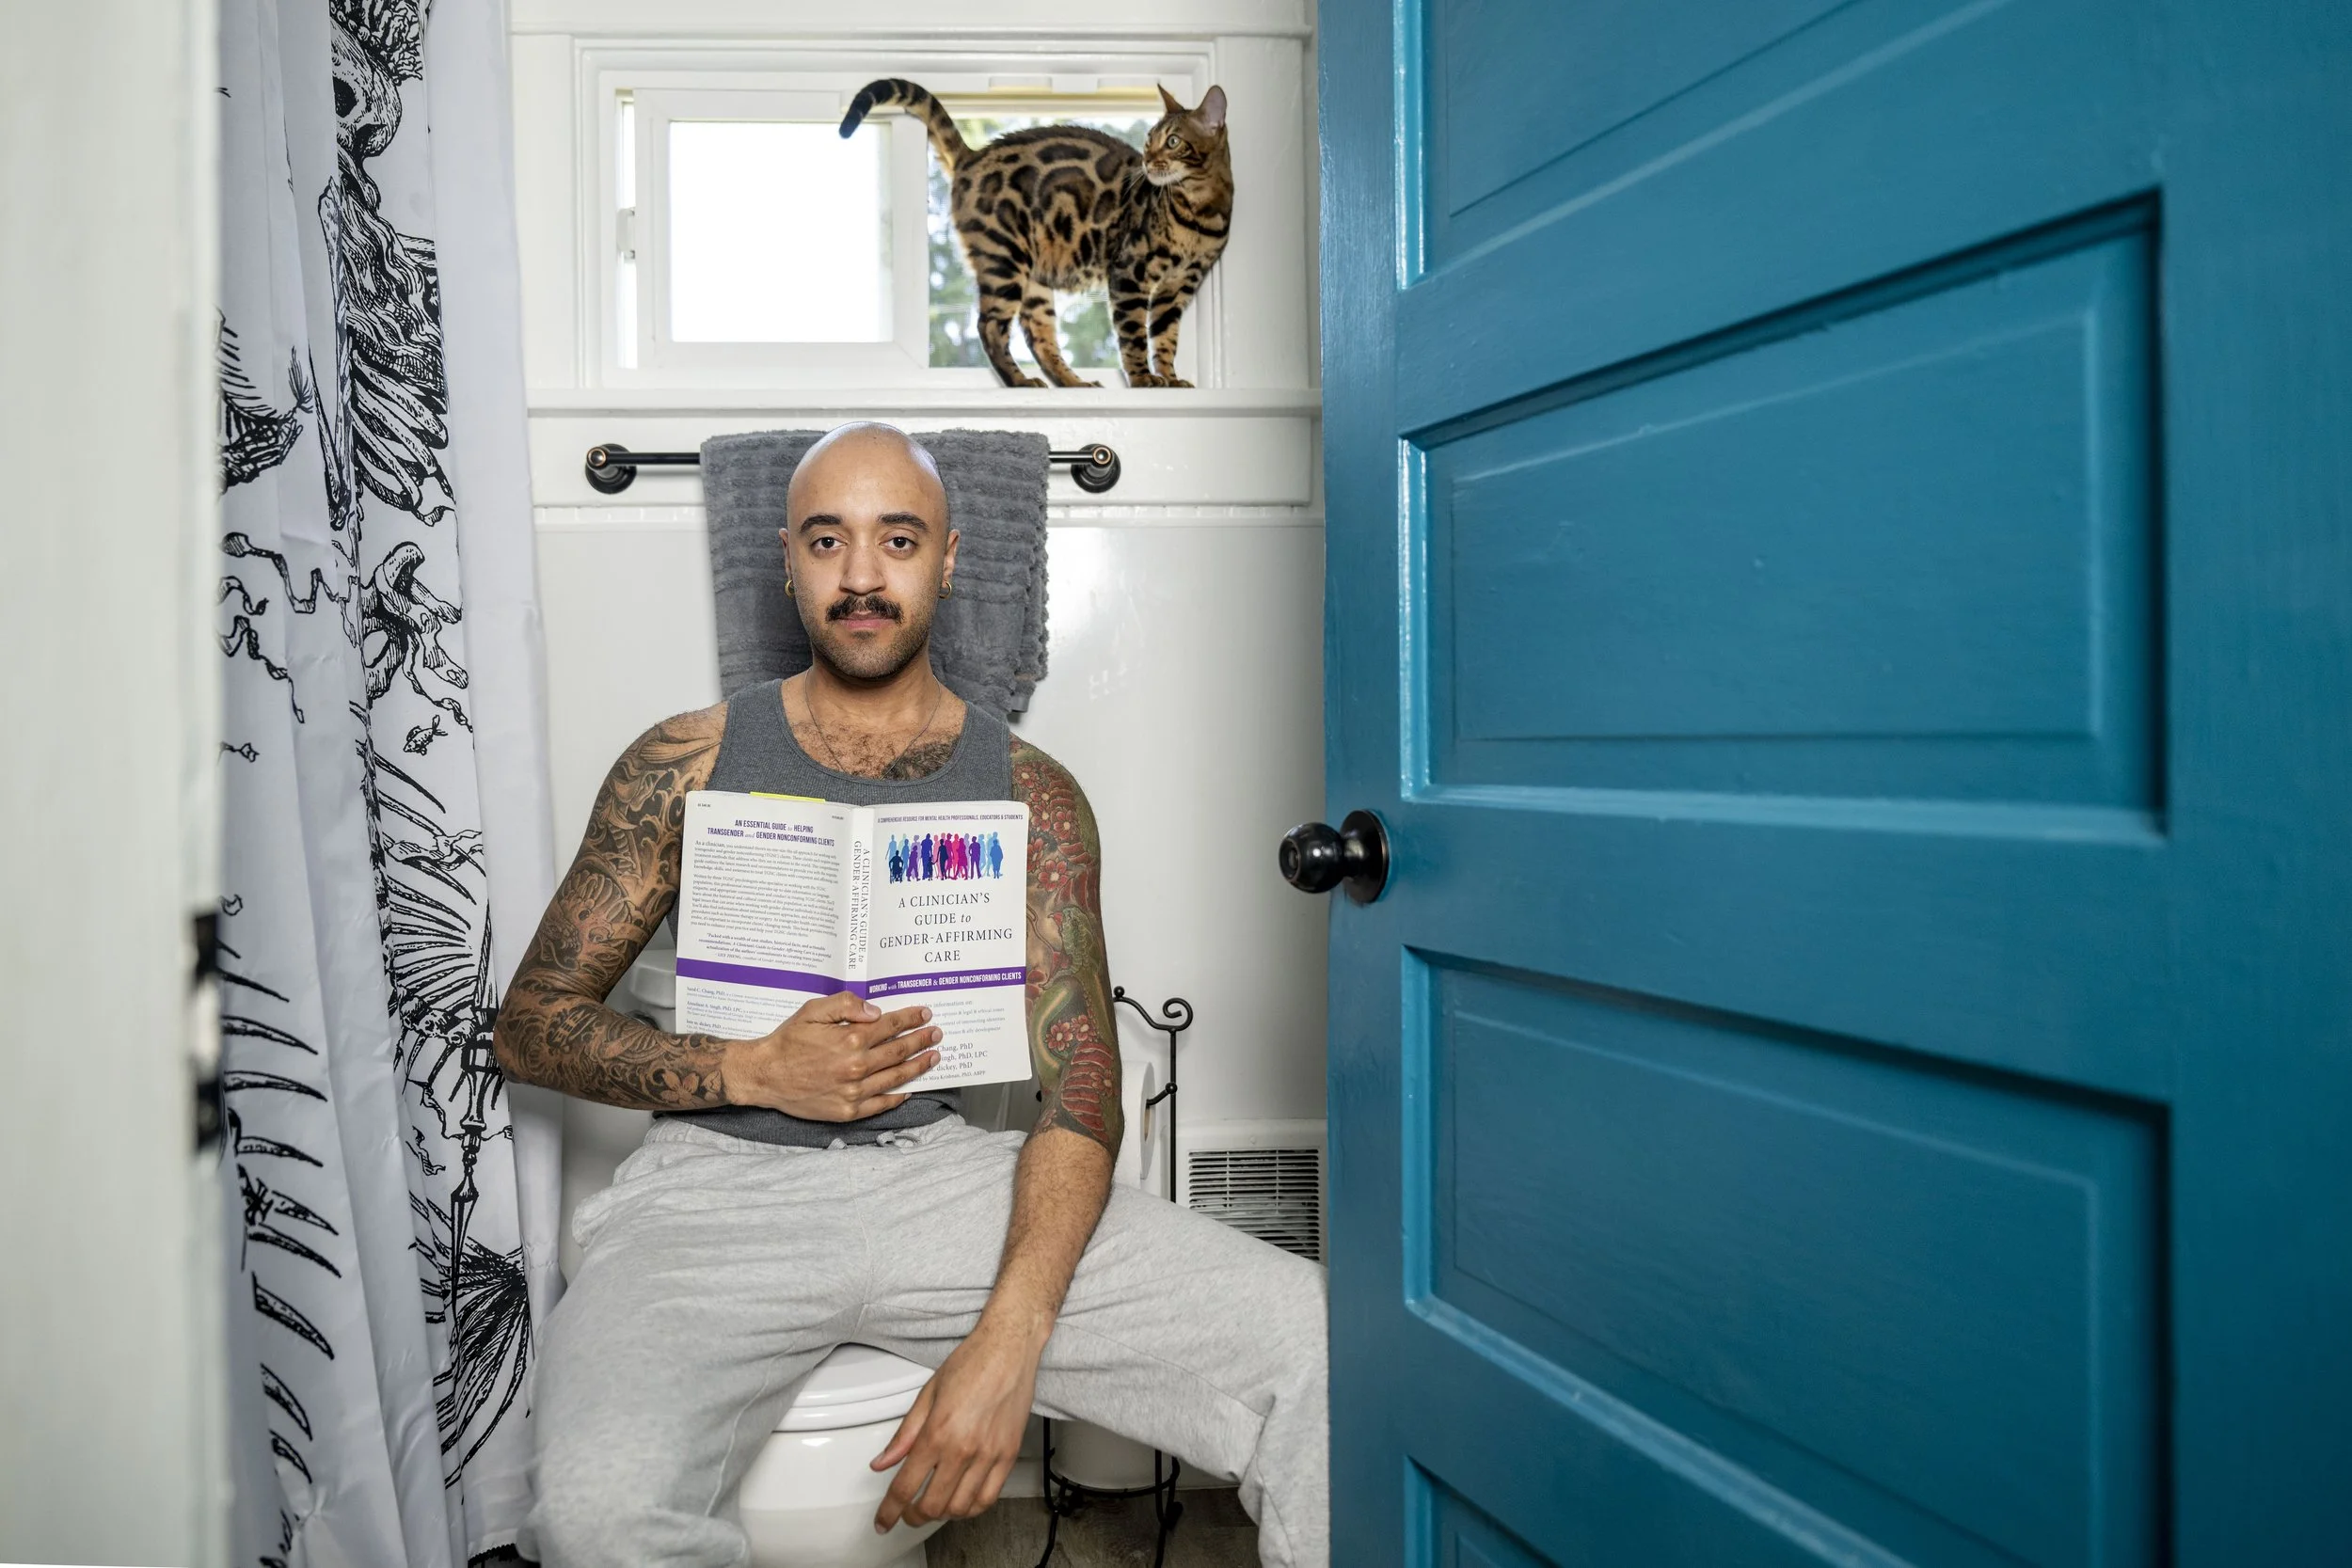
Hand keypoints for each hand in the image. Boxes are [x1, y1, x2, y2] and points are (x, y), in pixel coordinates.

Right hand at [721, 992, 939, 1121]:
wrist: (765, 1075)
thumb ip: (846, 1004)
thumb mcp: (813, 1010)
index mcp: (850, 1039)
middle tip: (936, 1034)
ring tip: (933, 1057)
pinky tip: (910, 1088)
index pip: (890, 1026)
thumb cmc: (788, 1041)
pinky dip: (898, 1096)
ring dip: (918, 1066)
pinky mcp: (848, 1111)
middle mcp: (856, 1066)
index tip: (925, 1014)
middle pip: (898, 1051)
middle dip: (921, 1041)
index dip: (910, 1019)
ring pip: (895, 1077)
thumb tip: (876, 1011)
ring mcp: (853, 1092)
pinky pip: (881, 1104)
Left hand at [869, 1321, 1040, 1532]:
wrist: (1009, 1348)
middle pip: (932, 1505)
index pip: (905, 1487)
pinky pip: (988, 1498)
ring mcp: (989, 1455)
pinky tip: (962, 1501)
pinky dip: (971, 1508)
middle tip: (907, 1512)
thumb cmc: (971, 1363)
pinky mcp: (1009, 1455)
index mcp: (937, 1432)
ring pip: (960, 1508)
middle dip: (913, 1516)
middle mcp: (964, 1449)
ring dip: (941, 1514)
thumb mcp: (927, 1394)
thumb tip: (883, 1462)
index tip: (883, 1521)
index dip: (889, 1511)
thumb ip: (904, 1435)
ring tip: (933, 1506)